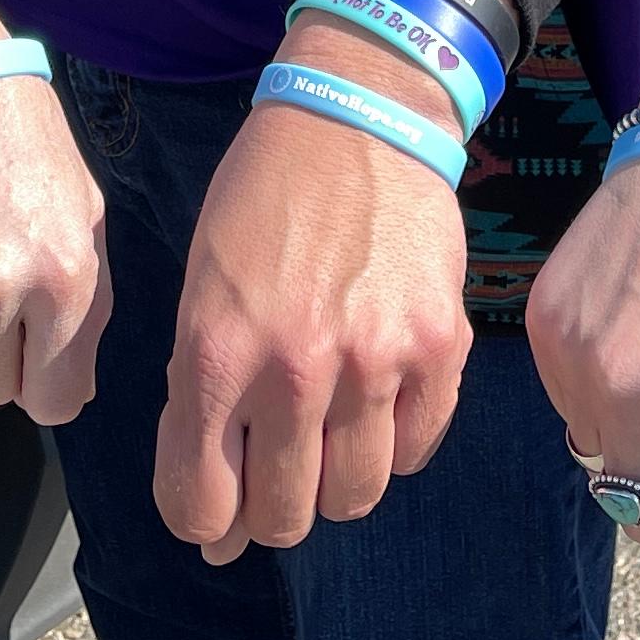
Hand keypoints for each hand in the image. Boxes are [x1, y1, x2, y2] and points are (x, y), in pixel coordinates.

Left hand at [154, 46, 471, 560]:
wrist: (359, 116)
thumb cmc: (264, 198)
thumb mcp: (202, 289)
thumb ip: (199, 396)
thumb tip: (214, 510)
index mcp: (220, 353)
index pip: (201, 503)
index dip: (203, 523)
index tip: (213, 514)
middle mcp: (298, 371)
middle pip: (283, 517)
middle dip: (267, 514)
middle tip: (271, 478)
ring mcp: (377, 363)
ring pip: (355, 497)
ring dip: (333, 487)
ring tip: (326, 444)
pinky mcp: (440, 348)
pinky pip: (417, 450)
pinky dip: (393, 447)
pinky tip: (376, 408)